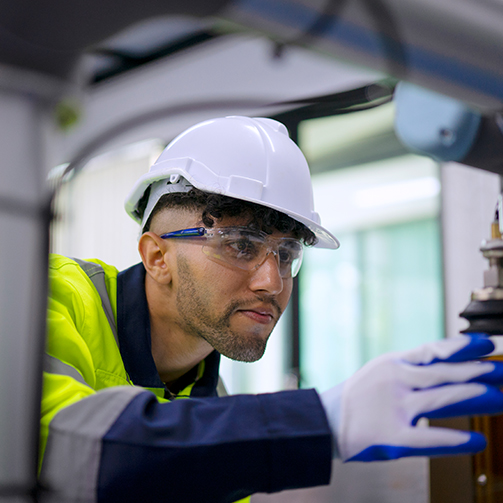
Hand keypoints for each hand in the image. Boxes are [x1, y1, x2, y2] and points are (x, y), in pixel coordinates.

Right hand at [320, 335, 502, 461]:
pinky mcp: (392, 437)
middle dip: (475, 372)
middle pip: (441, 374)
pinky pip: (427, 438)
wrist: (327, 421)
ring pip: (439, 400)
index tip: (487, 344)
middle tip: (501, 371)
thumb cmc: (359, 397)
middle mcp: (395, 382)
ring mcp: (393, 409)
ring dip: (471, 397)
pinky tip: (475, 441)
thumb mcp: (383, 371)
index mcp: (393, 364)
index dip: (461, 347)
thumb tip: (448, 363)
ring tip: (498, 397)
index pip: (432, 351)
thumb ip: (413, 367)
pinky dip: (452, 440)